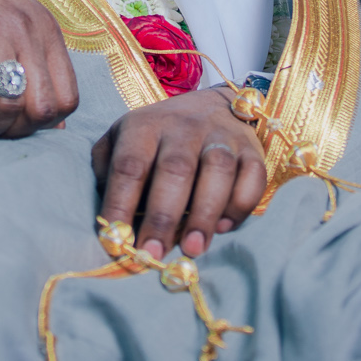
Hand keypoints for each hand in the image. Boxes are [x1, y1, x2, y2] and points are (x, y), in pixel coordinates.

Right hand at [0, 0, 77, 138]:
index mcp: (43, 26)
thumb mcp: (8, 20)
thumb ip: (32, 62)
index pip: (67, 98)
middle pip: (41, 109)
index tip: (13, 124)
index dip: (43, 125)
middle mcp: (24, 27)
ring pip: (6, 107)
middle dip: (13, 133)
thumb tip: (56, 123)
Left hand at [91, 88, 267, 260]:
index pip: (129, 166)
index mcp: (145, 126)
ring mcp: (221, 136)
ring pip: (217, 170)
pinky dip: (240, 204)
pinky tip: (224, 227)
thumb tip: (109, 215)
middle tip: (153, 254)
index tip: (116, 242)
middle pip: (175, 169)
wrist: (212, 105)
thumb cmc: (158, 136)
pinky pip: (253, 175)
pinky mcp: (252, 149)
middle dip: (163, 216)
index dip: (121, 204)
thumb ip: (106, 169)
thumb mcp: (122, 139)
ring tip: (193, 249)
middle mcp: (184, 127)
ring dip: (204, 213)